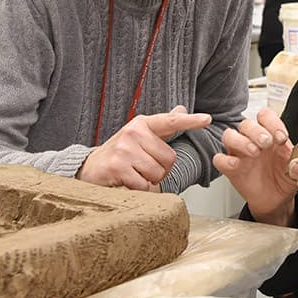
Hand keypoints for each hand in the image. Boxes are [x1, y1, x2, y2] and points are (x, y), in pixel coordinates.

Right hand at [77, 105, 211, 190]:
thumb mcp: (139, 135)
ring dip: (149, 180)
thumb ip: (162, 126)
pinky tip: (128, 182)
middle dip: (160, 169)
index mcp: (142, 123)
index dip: (191, 121)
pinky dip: (140, 189)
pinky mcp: (117, 167)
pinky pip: (144, 185)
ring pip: (157, 173)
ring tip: (134, 174)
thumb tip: (182, 109)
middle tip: (142, 166)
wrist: (89, 167)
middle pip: (169, 159)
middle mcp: (133, 132)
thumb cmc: (120, 153)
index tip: (207, 119)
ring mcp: (124, 149)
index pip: (170, 121)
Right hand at [213, 108, 296, 225]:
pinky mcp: (231, 169)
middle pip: (245, 124)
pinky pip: (219, 159)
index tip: (281, 137)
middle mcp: (252, 140)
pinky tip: (238, 165)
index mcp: (269, 134)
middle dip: (256, 131)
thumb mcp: (297, 163)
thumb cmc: (285, 177)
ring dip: (241, 141)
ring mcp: (240, 153)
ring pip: (229, 135)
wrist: (279, 199)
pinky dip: (226, 160)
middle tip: (267, 143)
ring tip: (255, 152)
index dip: (272, 123)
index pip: (264, 116)